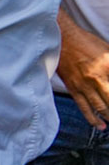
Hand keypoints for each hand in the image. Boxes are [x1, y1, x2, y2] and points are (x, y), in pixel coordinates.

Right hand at [58, 10, 108, 129]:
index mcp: (108, 65)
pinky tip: (101, 126)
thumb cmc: (86, 42)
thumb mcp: (108, 51)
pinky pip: (84, 107)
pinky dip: (93, 119)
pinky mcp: (73, 88)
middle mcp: (97, 77)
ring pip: (101, 108)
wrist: (60, 38)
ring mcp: (84, 84)